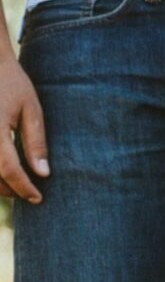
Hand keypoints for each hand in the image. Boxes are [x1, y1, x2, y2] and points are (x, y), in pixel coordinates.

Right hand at [0, 57, 47, 202]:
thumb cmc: (10, 82)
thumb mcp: (30, 109)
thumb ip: (36, 142)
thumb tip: (43, 174)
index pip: (8, 168)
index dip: (23, 187)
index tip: (38, 199)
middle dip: (8, 190)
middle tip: (28, 194)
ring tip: (15, 186)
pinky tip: (2, 171)